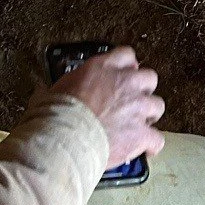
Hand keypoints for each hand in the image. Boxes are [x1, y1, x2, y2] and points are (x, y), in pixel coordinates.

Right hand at [59, 46, 165, 167]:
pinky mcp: (140, 133)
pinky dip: (152, 144)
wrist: (64, 138)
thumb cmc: (55, 114)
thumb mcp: (55, 89)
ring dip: (149, 115)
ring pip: (157, 105)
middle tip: (132, 101)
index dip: (127, 66)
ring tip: (138, 125)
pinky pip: (157, 138)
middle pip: (149, 78)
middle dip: (143, 89)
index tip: (124, 74)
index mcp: (103, 68)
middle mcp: (124, 83)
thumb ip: (66, 87)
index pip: (126, 55)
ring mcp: (136, 108)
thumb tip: (47, 91)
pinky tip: (145, 149)